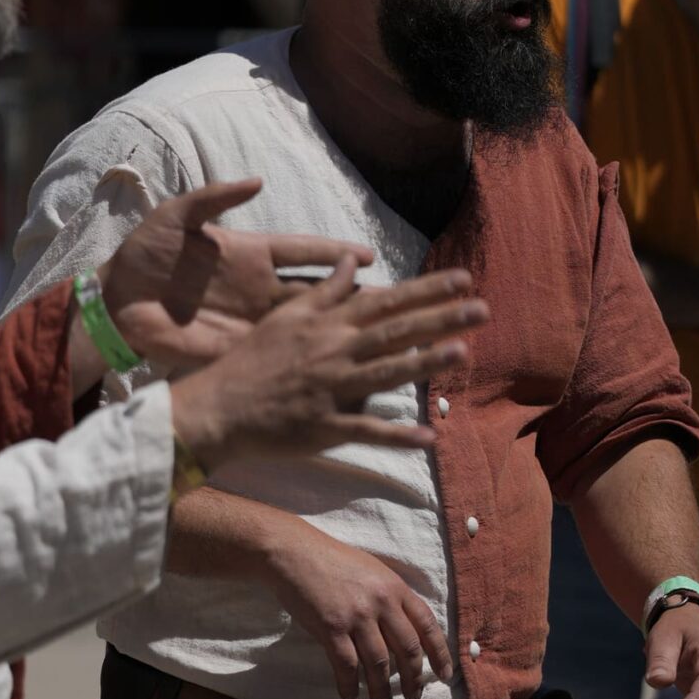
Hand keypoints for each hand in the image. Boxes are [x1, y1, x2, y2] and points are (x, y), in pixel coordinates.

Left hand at [99, 177, 372, 374]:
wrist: (114, 299)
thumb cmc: (144, 252)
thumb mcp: (177, 215)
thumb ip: (216, 197)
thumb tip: (257, 179)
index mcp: (250, 253)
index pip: (304, 251)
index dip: (335, 252)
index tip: (367, 255)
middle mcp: (258, 288)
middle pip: (316, 291)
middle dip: (352, 297)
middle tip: (392, 302)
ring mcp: (249, 321)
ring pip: (303, 326)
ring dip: (334, 332)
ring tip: (373, 339)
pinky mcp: (234, 349)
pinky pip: (274, 355)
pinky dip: (300, 362)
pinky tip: (328, 369)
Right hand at [170, 259, 484, 473]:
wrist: (216, 406)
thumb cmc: (249, 362)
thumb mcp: (284, 317)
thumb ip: (324, 291)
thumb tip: (352, 261)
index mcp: (327, 325)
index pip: (385, 302)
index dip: (425, 290)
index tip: (462, 279)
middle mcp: (333, 352)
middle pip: (394, 332)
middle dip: (440, 319)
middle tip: (482, 309)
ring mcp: (330, 391)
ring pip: (385, 374)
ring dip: (425, 363)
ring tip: (463, 352)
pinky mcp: (323, 427)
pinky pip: (365, 432)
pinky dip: (396, 436)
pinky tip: (428, 436)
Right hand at [263, 518, 450, 698]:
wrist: (294, 553)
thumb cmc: (331, 561)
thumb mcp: (372, 572)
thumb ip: (389, 599)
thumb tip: (402, 632)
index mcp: (395, 588)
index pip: (427, 625)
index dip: (439, 653)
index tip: (444, 674)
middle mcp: (381, 603)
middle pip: (407, 649)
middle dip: (414, 678)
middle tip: (413, 696)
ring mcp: (357, 616)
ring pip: (379, 663)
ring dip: (382, 689)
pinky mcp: (331, 628)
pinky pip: (346, 665)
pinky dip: (349, 684)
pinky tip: (350, 695)